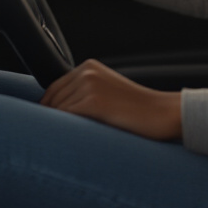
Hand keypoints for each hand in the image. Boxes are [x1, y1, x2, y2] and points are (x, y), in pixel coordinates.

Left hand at [41, 59, 182, 140]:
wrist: (162, 114)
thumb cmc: (137, 109)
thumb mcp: (108, 91)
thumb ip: (85, 92)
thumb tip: (57, 109)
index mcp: (89, 66)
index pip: (54, 87)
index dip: (47, 107)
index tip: (44, 123)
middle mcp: (87, 71)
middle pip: (53, 98)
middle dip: (49, 118)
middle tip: (48, 137)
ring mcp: (90, 85)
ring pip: (58, 108)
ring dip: (56, 125)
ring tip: (58, 142)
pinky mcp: (94, 101)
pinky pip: (66, 116)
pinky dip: (63, 128)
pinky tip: (67, 140)